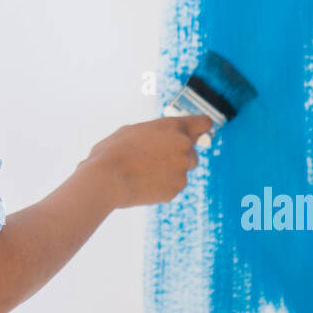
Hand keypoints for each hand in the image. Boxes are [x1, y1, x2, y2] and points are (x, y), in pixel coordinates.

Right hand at [80, 114, 213, 208]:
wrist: (108, 178)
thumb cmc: (114, 151)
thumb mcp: (134, 130)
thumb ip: (157, 133)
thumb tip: (162, 139)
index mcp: (174, 127)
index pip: (204, 123)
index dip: (199, 128)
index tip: (196, 133)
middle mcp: (183, 147)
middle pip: (192, 151)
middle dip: (179, 154)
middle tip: (156, 157)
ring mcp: (182, 170)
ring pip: (182, 170)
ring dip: (170, 170)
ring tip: (145, 171)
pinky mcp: (176, 189)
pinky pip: (173, 186)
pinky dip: (162, 185)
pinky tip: (143, 183)